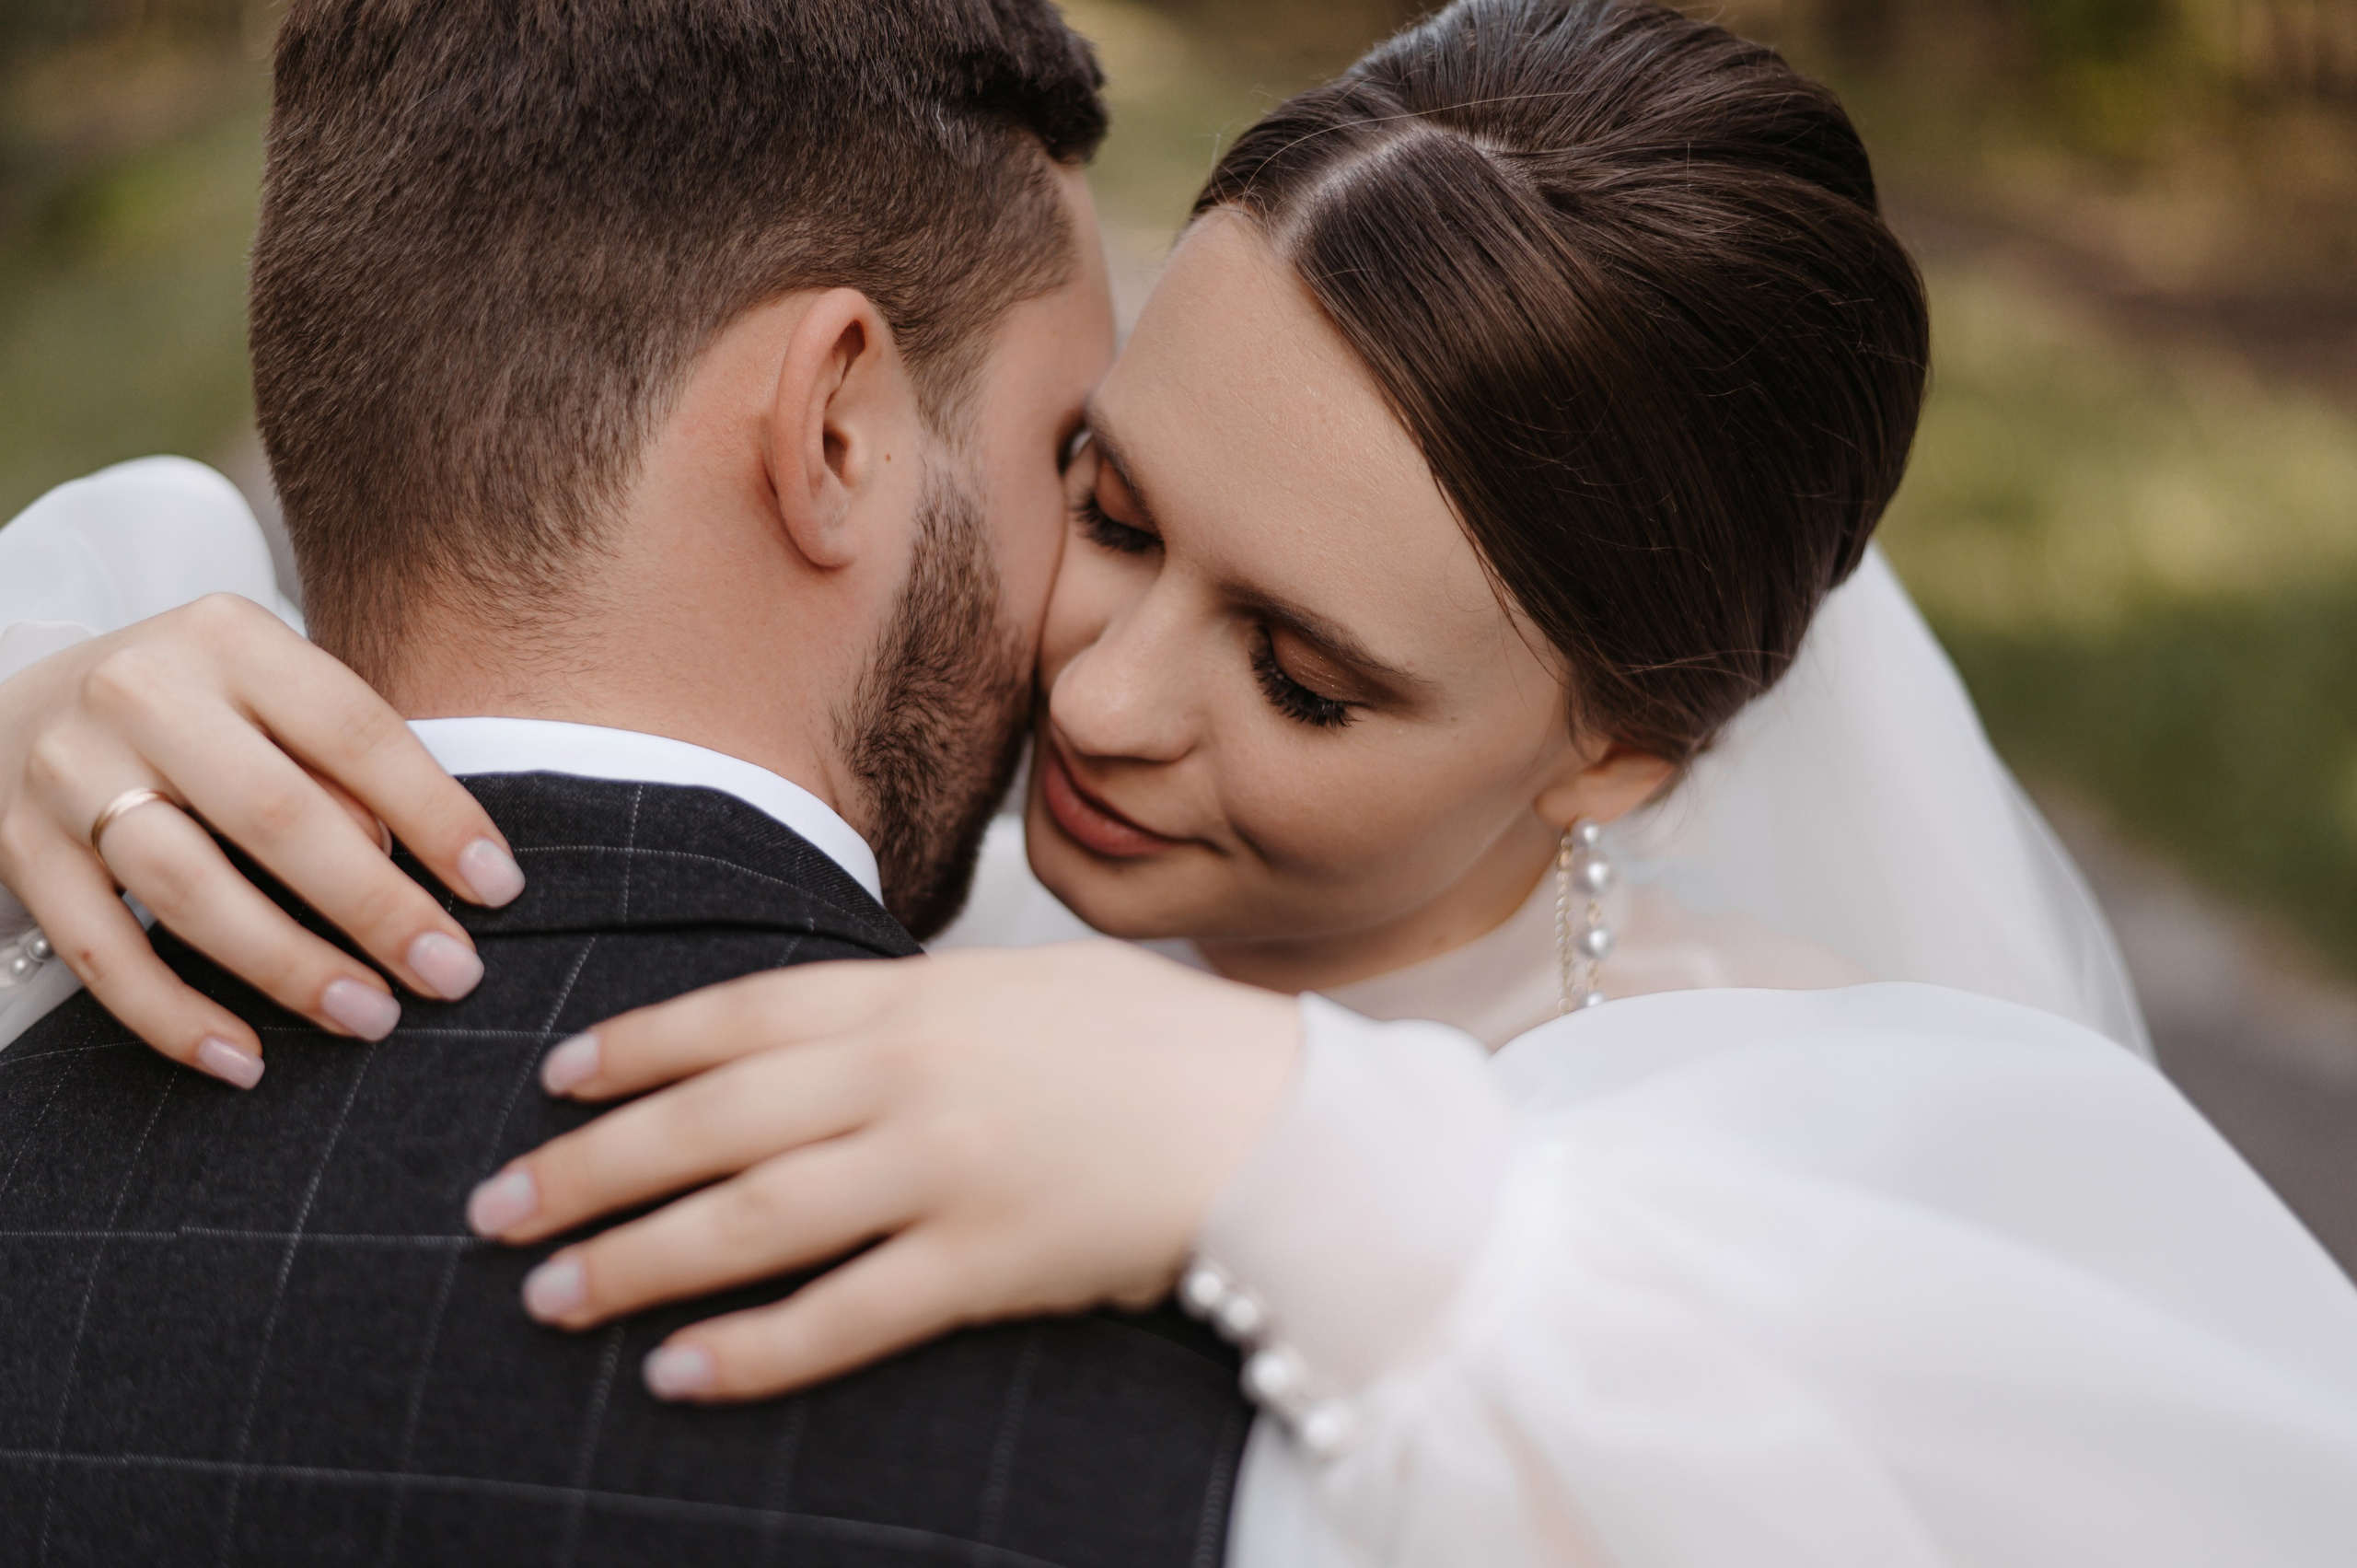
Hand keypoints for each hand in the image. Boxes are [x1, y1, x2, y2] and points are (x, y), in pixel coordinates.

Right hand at [0, 594, 524, 1085]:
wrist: (14, 711)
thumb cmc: (194, 713)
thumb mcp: (271, 697)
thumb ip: (341, 760)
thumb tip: (410, 858)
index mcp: (228, 637)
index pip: (353, 729)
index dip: (434, 813)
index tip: (498, 888)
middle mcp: (141, 692)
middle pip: (275, 815)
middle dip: (375, 906)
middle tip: (451, 973)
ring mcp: (67, 771)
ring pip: (189, 887)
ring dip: (289, 966)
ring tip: (370, 1016)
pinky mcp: (17, 848)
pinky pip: (102, 951)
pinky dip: (175, 1014)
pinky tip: (245, 1060)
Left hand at [465, 941, 1301, 1400]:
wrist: (1277, 1119)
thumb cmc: (1153, 1043)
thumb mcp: (1023, 985)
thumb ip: (913, 1004)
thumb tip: (816, 1032)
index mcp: (915, 996)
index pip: (737, 1014)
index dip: (635, 1049)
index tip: (556, 1079)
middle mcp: (907, 1079)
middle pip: (710, 1126)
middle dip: (589, 1168)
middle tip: (496, 1211)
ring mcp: (941, 1174)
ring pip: (750, 1223)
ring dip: (636, 1262)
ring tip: (552, 1296)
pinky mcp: (982, 1266)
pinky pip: (842, 1317)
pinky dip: (752, 1349)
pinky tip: (678, 1373)